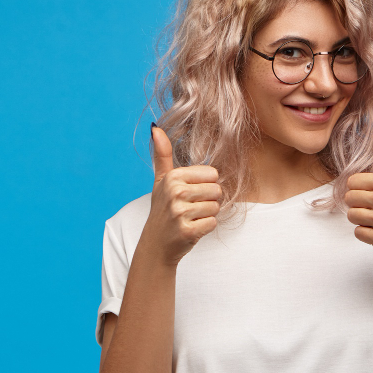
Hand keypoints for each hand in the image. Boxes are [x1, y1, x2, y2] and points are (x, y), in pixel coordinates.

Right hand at [141, 124, 221, 266]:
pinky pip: (213, 223)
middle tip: (192, 208)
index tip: (191, 193)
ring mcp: (180, 213)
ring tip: (191, 218)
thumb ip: (162, 154)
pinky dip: (206, 227)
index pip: (212, 174)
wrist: (156, 244)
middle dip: (209, 201)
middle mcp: (175, 193)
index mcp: (172, 177)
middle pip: (217, 190)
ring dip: (207, 215)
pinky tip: (192, 228)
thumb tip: (155, 128)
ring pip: (216, 207)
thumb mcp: (161, 181)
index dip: (206, 185)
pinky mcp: (188, 231)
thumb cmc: (162, 209)